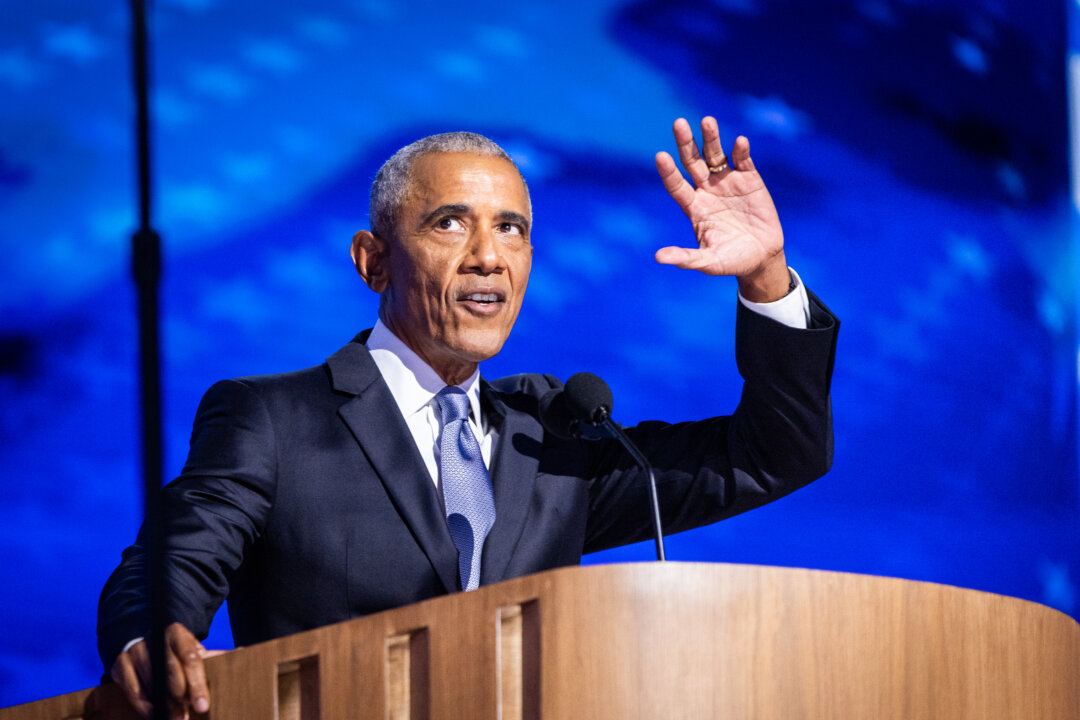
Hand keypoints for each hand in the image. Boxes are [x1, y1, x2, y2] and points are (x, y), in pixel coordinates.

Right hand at [110, 623, 223, 718]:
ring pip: (150, 684)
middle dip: (180, 698)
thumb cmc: (175, 651)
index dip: (197, 683)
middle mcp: (155, 639)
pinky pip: (132, 692)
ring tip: (176, 718)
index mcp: (178, 633)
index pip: (190, 658)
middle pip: (170, 672)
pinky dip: (144, 707)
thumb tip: (242, 653)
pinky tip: (155, 715)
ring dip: (163, 706)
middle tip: (187, 717)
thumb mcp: (193, 650)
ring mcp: (135, 651)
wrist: (144, 641)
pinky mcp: (119, 664)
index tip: (203, 705)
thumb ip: (213, 656)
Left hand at [655, 116, 790, 301]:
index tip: (660, 156)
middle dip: (685, 143)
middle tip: (678, 123)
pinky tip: (739, 142)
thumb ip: (686, 258)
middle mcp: (707, 190)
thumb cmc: (731, 261)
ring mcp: (727, 182)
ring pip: (716, 155)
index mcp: (694, 207)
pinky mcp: (750, 179)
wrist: (762, 257)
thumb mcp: (708, 262)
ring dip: (711, 138)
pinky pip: (743, 161)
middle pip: (692, 162)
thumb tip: (658, 258)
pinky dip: (741, 151)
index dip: (669, 172)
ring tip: (707, 121)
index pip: (676, 185)